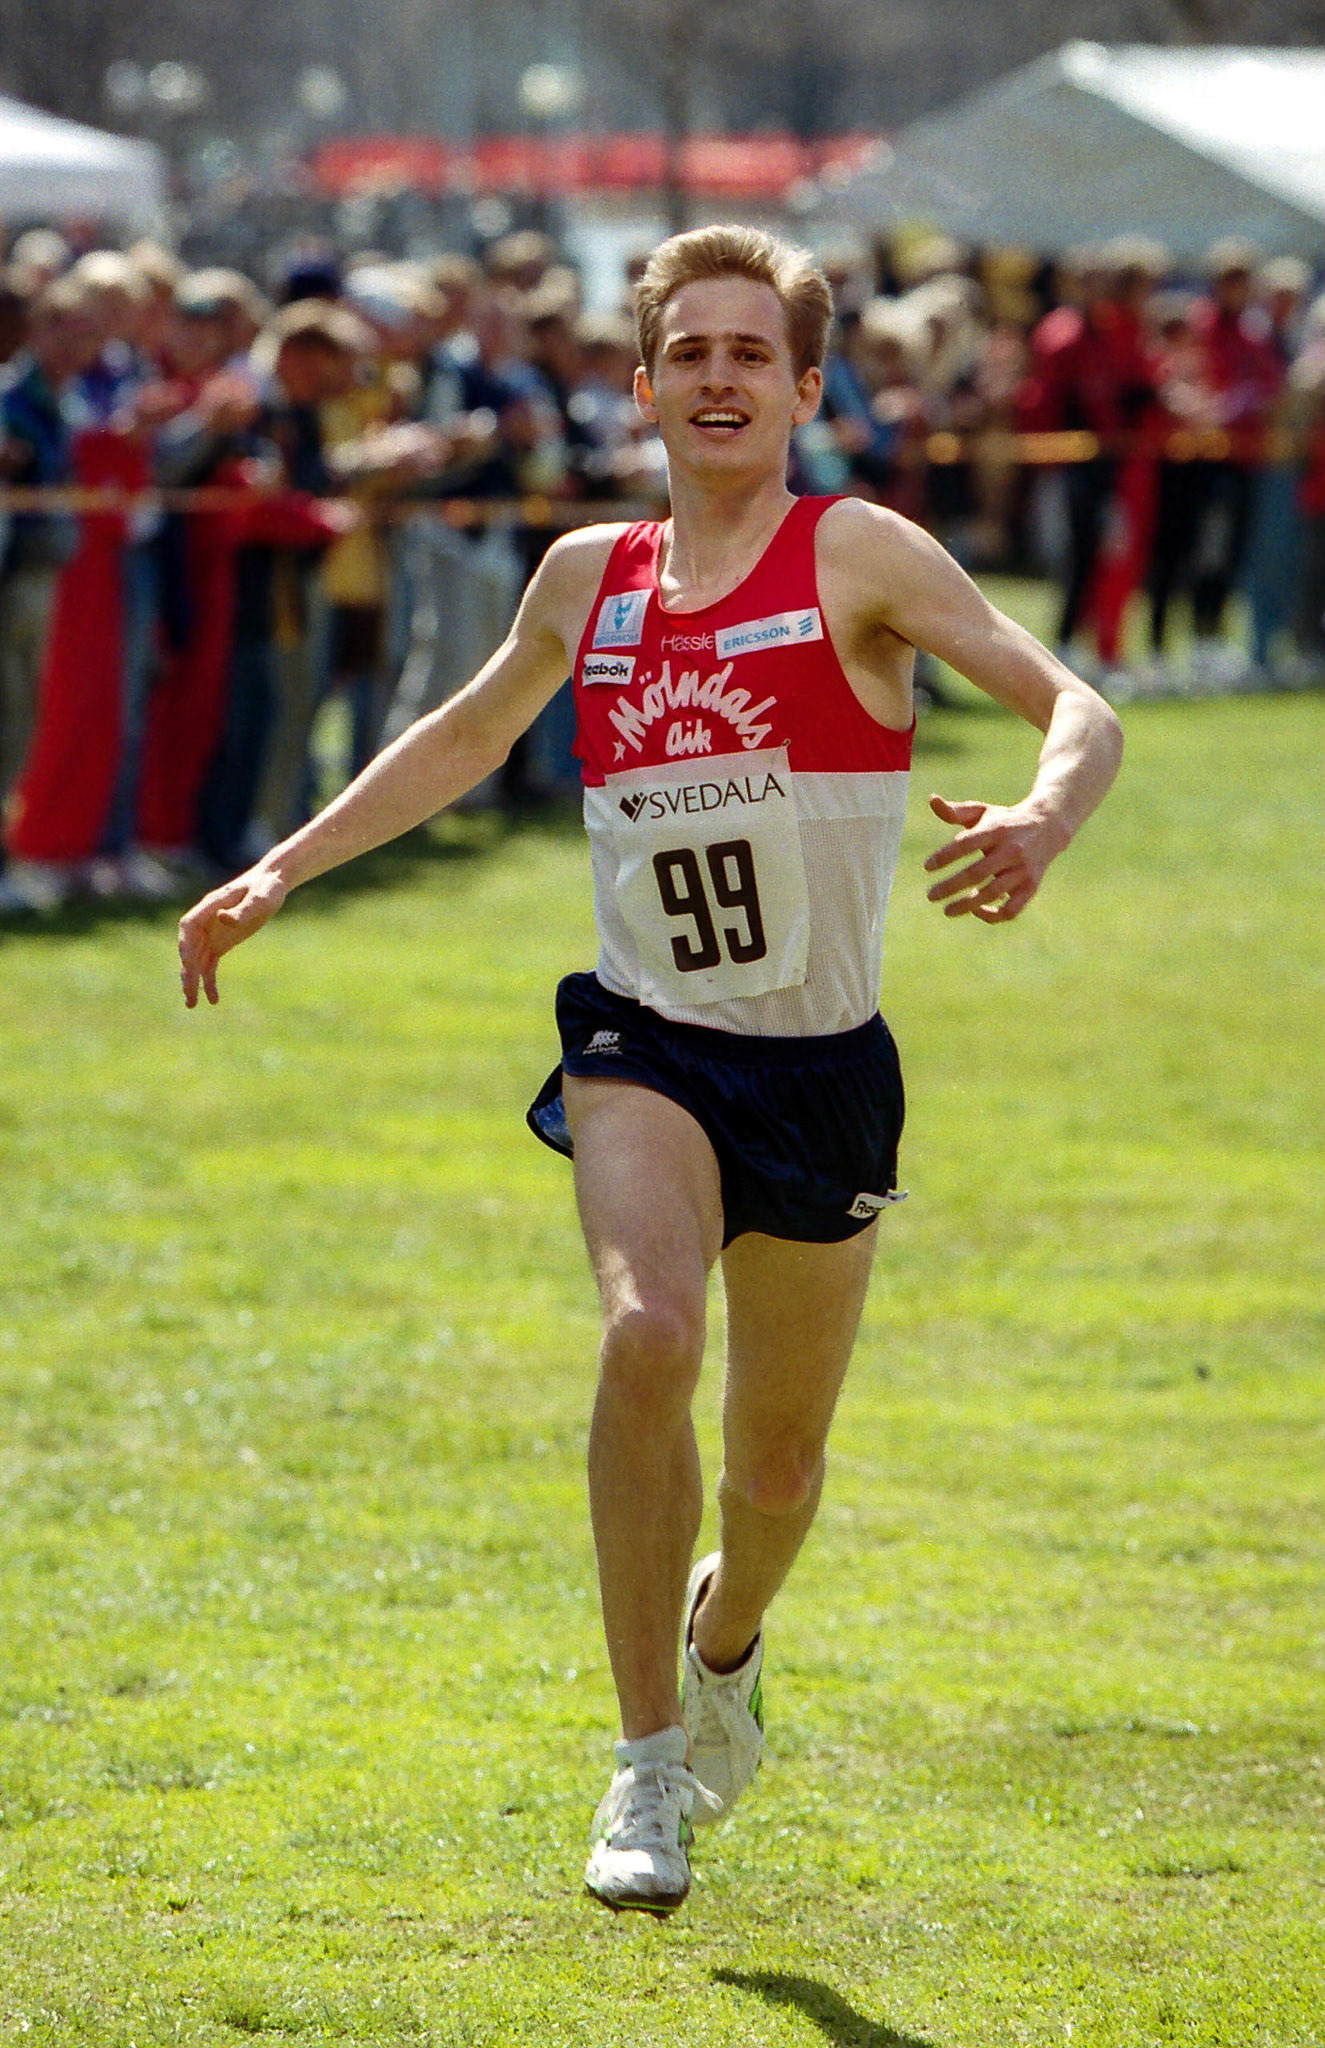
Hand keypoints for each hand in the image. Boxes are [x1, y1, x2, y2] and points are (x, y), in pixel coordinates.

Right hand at [178, 866, 287, 1006]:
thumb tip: (223, 919)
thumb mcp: (260, 898)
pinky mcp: (221, 943)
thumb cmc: (266, 887)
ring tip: (192, 1004)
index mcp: (210, 906)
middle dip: (188, 972)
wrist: (271, 884)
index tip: (187, 962)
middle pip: (189, 949)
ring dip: (193, 981)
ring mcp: (211, 933)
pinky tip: (213, 999)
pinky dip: (209, 981)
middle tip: (189, 995)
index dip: (185, 944)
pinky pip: (210, 965)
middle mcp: (206, 921)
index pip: (189, 925)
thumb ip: (242, 910)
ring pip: (196, 960)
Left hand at [923, 793, 1068, 923]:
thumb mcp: (982, 812)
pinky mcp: (1031, 887)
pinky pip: (1011, 910)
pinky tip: (976, 911)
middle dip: (950, 886)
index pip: (966, 844)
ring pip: (993, 894)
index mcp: (996, 830)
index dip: (945, 856)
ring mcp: (1023, 871)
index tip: (927, 867)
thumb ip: (955, 811)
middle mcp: (1011, 850)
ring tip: (946, 910)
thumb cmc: (1004, 821)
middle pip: (977, 873)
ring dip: (967, 905)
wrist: (1047, 827)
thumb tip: (932, 800)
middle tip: (930, 896)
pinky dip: (993, 915)